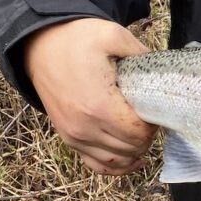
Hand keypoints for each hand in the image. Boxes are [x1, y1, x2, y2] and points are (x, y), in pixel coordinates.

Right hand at [24, 18, 157, 174]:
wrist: (40, 45)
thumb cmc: (77, 39)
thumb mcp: (113, 35)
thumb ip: (141, 54)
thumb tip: (161, 73)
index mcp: (98, 106)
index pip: (139, 133)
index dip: (153, 123)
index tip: (154, 108)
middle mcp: (85, 128)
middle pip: (132, 148)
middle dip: (147, 135)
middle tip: (149, 115)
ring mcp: (74, 136)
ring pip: (117, 161)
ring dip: (135, 149)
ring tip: (141, 130)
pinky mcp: (69, 138)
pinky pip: (97, 165)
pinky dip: (117, 165)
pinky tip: (132, 158)